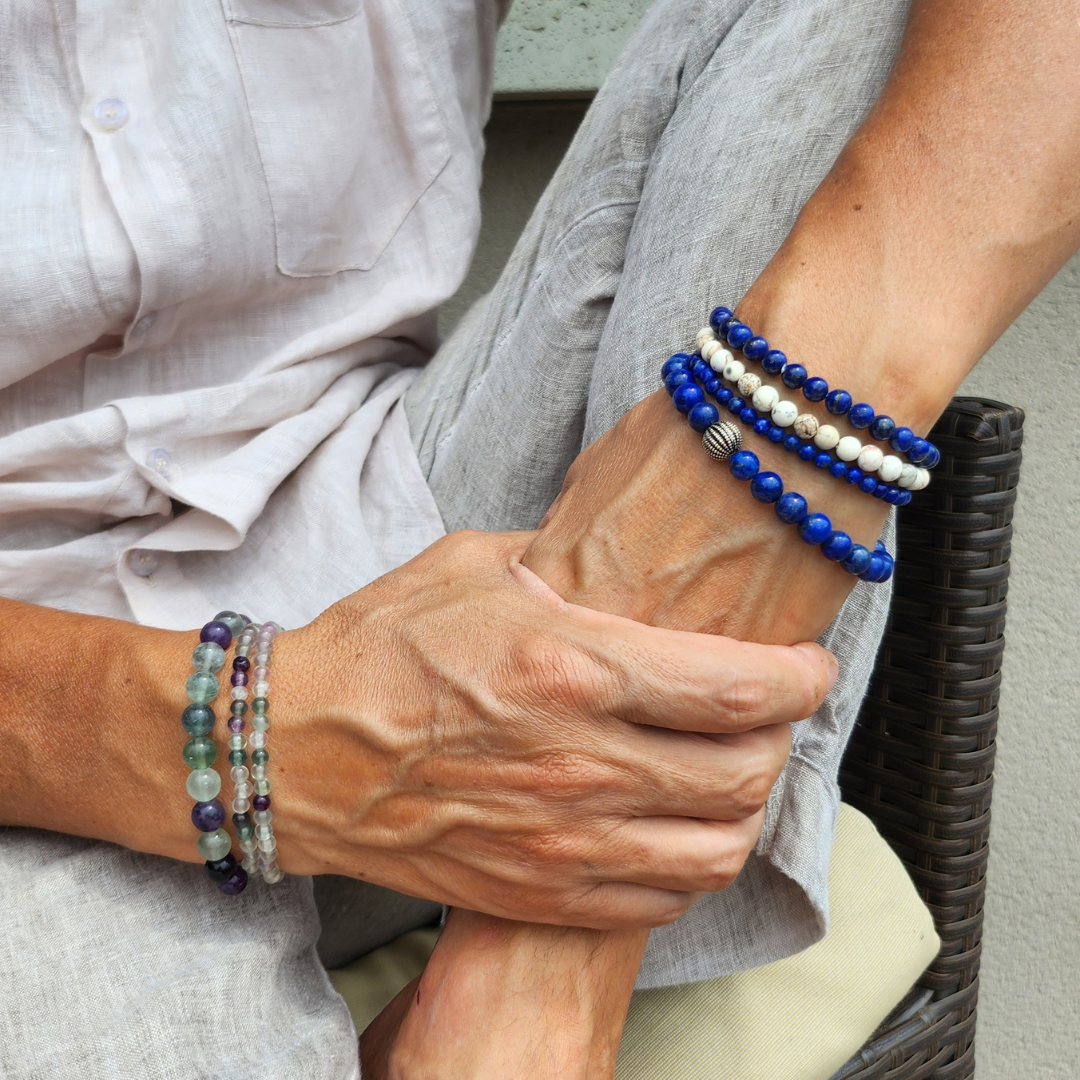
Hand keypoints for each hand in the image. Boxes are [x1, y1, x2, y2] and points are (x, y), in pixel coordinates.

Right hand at [359, 388, 887, 1077]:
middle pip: (746, 773)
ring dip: (746, 810)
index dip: (800, 678)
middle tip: (769, 715)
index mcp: (574, 668)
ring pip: (717, 849)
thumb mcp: (475, 566)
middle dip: (781, 740)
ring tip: (731, 774)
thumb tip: (622, 557)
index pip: (739, 687)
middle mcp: (582, 762)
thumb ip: (566, 564)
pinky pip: (658, 901)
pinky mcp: (537, 889)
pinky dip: (690, 866)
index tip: (808, 666)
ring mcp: (563, 840)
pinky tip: (676, 829)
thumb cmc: (381, 647)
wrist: (295, 751)